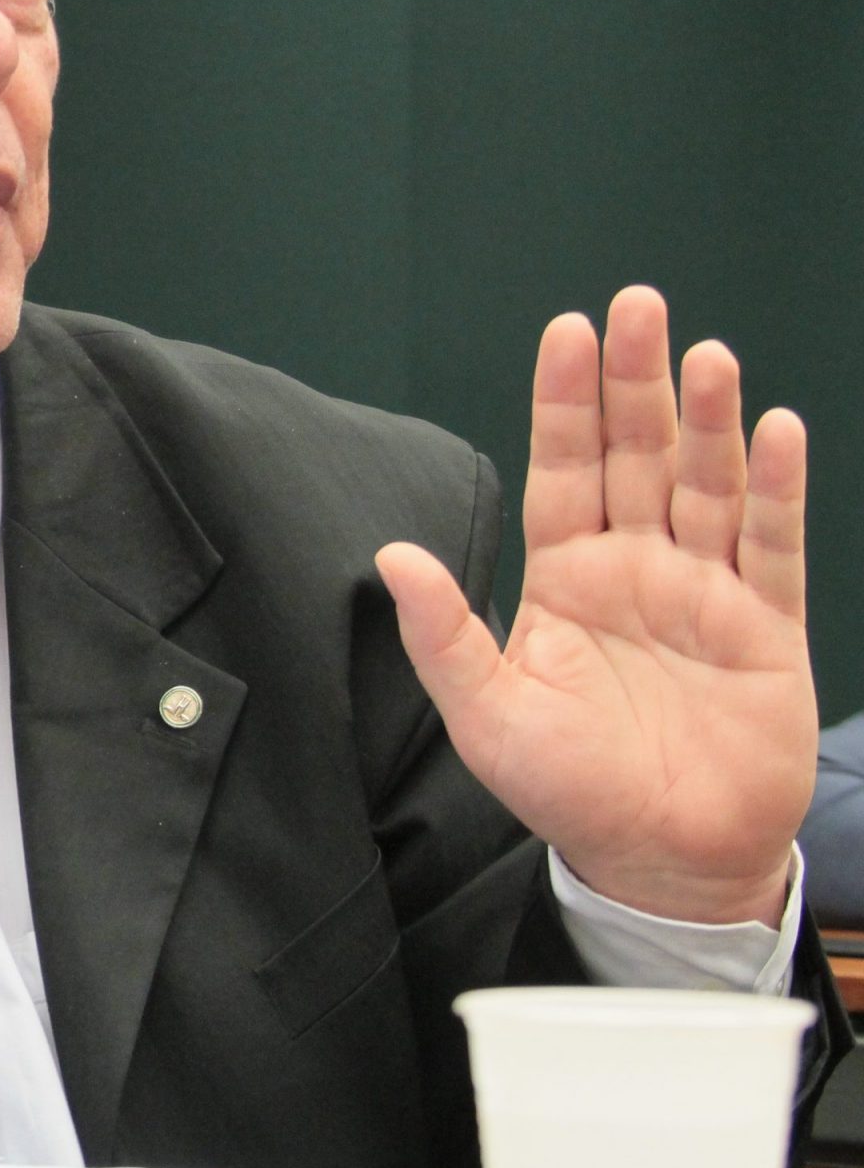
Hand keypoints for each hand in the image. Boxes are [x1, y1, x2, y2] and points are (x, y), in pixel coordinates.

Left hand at [374, 286, 815, 925]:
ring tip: (703, 356)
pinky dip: (776, 488)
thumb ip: (445, 634)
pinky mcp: (766, 626)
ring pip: (707, 484)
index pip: (563, 468)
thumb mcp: (488, 715)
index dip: (565, 402)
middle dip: (634, 382)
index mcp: (566, 575)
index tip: (566, 330)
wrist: (661, 861)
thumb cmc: (569, 789)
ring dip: (707, 421)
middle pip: (637, 454)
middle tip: (636, 306)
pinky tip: (776, 429)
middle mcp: (636, 567)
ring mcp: (704, 590)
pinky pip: (773, 544)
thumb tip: (391, 555)